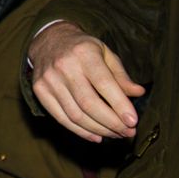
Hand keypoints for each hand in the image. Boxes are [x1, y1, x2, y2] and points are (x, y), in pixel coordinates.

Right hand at [29, 21, 143, 141]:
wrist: (48, 40)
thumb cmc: (82, 49)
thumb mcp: (105, 53)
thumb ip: (121, 75)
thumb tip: (138, 93)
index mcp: (84, 54)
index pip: (104, 84)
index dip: (120, 105)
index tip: (133, 121)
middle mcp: (64, 66)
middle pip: (89, 104)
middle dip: (112, 123)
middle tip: (127, 132)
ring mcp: (49, 80)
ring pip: (76, 114)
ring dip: (99, 130)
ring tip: (115, 134)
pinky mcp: (40, 91)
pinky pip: (61, 118)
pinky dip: (80, 131)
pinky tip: (96, 136)